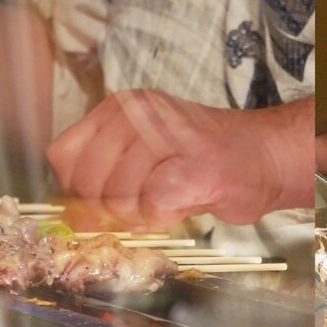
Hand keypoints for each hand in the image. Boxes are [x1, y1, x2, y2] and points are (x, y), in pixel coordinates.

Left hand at [46, 90, 311, 230]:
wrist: (264, 155)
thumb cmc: (200, 161)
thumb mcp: (141, 156)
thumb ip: (104, 180)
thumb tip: (73, 220)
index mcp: (120, 106)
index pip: (62, 155)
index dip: (74, 191)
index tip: (97, 206)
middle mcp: (139, 113)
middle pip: (86, 181)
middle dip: (106, 210)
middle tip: (140, 210)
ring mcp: (166, 136)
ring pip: (116, 196)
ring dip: (138, 216)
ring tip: (167, 203)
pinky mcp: (192, 167)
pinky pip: (150, 206)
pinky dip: (161, 218)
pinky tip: (181, 207)